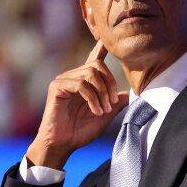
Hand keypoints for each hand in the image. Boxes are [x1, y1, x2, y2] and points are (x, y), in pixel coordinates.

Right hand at [26, 42, 127, 169]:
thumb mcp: (105, 116)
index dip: (101, 48)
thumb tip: (130, 94)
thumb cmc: (80, 131)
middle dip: (110, 83)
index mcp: (85, 82)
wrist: (62, 145)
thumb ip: (116, 103)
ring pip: (90, 74)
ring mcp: (64, 80)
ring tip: (104, 110)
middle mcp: (73, 77)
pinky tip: (96, 111)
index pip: (94, 59)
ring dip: (102, 93)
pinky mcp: (57, 87)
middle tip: (112, 103)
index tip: (108, 41)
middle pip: (97, 65)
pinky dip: (92, 98)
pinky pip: (81, 85)